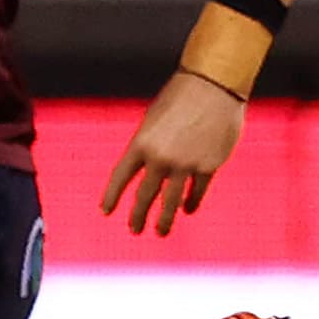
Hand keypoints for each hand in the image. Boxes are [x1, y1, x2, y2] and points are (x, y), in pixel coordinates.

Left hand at [100, 70, 244, 235]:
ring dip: (164, 220)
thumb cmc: (181, 97)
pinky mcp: (209, 166)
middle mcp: (160, 158)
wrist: (214, 86)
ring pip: (170, 201)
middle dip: (137, 216)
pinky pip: (197, 191)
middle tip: (133, 230)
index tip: (105, 211)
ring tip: (159, 232)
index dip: (112, 196)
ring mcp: (185, 164)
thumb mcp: (152, 120)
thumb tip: (150, 169)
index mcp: (140, 143)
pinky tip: (187, 209)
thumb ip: (149, 146)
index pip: (120, 177)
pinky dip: (191, 202)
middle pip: (145, 195)